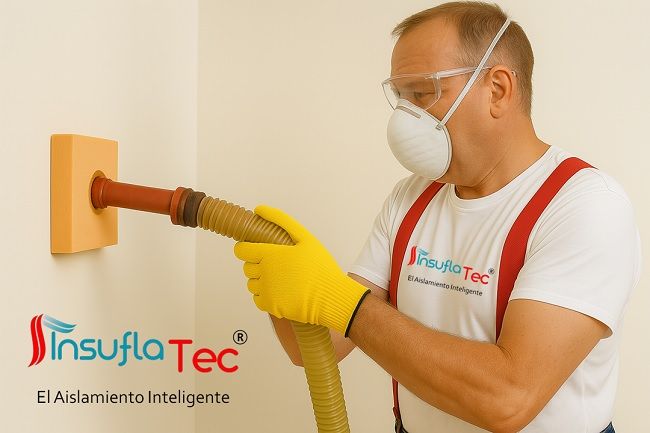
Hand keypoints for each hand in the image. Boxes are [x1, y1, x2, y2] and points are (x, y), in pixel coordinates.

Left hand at [233, 205, 369, 335]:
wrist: (330, 296)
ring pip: (252, 284)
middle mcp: (263, 272)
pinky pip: (258, 300)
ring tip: (281, 280)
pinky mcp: (270, 306)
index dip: (245, 248)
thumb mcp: (305, 238)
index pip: (241, 250)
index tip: (253, 250)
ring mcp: (266, 290)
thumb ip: (281, 220)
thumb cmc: (320, 267)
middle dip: (257, 265)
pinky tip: (281, 292)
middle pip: (247, 267)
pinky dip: (266, 296)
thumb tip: (259, 209)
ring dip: (261, 281)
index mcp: (269, 254)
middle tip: (276, 266)